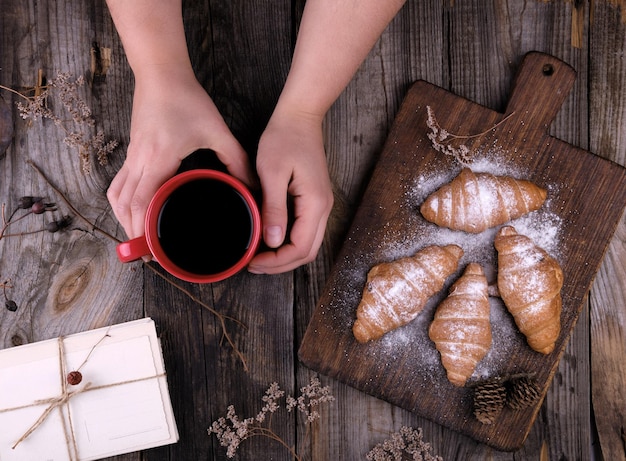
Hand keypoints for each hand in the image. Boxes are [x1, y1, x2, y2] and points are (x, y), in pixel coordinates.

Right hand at [107, 68, 254, 239]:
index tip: (152, 250)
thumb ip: (236, 158)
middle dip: (133, 233)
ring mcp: (132, 156)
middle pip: (125, 206)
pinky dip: (122, 203)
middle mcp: (140, 161)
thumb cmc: (186, 99)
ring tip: (138, 238)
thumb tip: (250, 184)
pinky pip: (119, 183)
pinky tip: (132, 211)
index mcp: (159, 159)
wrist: (160, 73)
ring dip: (124, 220)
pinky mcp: (131, 152)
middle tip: (147, 254)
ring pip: (117, 196)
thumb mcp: (217, 130)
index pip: (143, 202)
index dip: (143, 229)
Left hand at [248, 110, 333, 273]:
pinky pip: (306, 231)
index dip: (277, 261)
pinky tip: (270, 239)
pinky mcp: (315, 200)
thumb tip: (273, 241)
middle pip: (307, 251)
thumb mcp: (272, 172)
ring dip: (286, 255)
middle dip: (281, 264)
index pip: (300, 247)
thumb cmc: (284, 139)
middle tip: (254, 265)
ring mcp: (322, 204)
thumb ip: (274, 208)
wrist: (300, 117)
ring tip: (260, 256)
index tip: (253, 261)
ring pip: (308, 244)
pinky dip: (289, 242)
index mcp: (315, 203)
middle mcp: (324, 208)